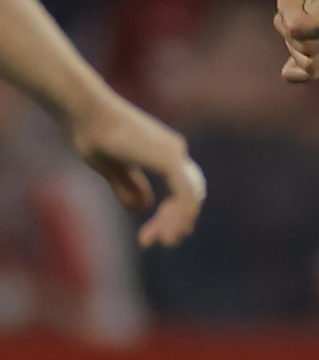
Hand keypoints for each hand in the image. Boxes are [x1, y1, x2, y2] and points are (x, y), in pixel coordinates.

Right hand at [68, 92, 205, 247]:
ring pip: (188, 198)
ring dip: (175, 223)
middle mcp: (175, 152)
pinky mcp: (170, 159)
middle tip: (156, 242)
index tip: (165, 235)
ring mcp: (175, 154)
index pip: (182, 188)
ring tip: (161, 241)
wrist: (88, 117)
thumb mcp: (113, 170)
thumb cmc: (94, 138)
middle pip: (188, 195)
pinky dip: (178, 215)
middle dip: (175, 221)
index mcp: (165, 153)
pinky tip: (166, 231)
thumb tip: (144, 208)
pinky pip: (185, 194)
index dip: (176, 213)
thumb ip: (130, 187)